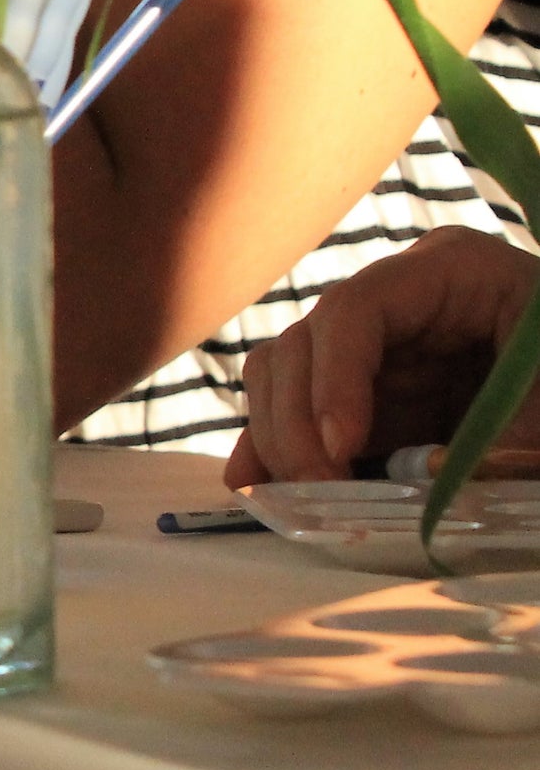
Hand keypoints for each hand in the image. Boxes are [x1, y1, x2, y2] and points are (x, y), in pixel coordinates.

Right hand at [224, 227, 539, 486]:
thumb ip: (510, 441)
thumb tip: (423, 480)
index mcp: (452, 272)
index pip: (355, 307)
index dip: (335, 376)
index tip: (341, 447)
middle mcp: (398, 300)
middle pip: (303, 342)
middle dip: (296, 420)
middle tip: (319, 491)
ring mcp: (376, 347)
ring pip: (283, 372)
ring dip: (278, 435)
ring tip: (302, 498)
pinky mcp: (368, 393)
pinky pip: (297, 407)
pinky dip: (276, 445)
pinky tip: (258, 486)